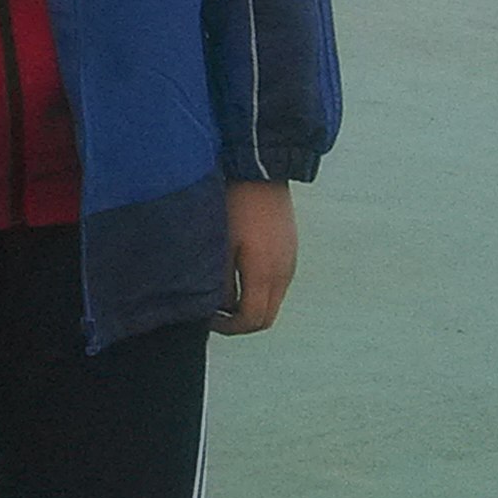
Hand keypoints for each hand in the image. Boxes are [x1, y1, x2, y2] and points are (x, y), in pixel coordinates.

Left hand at [215, 180, 297, 334]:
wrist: (262, 170)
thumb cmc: (235, 203)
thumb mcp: (219, 244)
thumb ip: (219, 281)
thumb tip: (218, 306)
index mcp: (266, 274)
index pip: (253, 320)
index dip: (228, 327)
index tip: (207, 318)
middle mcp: (284, 273)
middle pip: (266, 316)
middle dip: (240, 321)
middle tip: (213, 312)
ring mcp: (290, 261)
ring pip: (272, 300)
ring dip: (249, 304)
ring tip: (221, 291)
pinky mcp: (289, 250)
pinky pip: (276, 283)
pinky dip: (257, 289)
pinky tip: (236, 272)